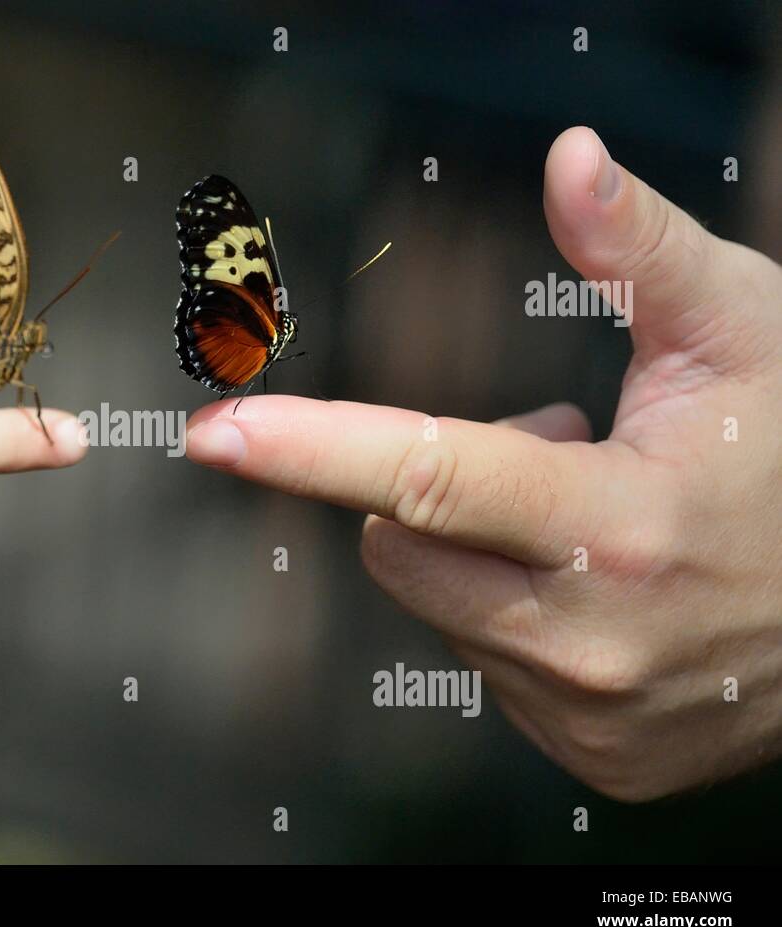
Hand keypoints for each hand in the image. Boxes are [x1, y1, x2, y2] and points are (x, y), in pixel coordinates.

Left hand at [185, 126, 781, 801]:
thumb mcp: (743, 332)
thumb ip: (640, 247)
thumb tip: (567, 155)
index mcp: (619, 523)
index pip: (427, 478)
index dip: (312, 449)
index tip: (215, 435)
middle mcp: (589, 637)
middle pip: (395, 543)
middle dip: (431, 488)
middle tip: (556, 451)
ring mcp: (585, 712)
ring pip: (436, 603)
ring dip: (480, 550)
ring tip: (596, 525)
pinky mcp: (589, 753)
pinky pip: (483, 663)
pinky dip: (515, 615)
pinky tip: (603, 592)